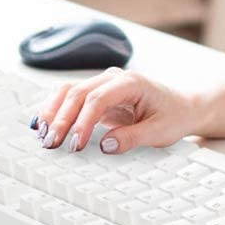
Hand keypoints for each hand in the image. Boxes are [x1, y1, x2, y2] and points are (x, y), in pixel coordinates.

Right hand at [31, 67, 201, 155]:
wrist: (182, 107)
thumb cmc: (173, 116)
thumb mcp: (160, 132)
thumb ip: (133, 138)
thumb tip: (106, 146)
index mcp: (131, 83)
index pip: (98, 98)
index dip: (82, 121)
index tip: (75, 144)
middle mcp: (114, 78)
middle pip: (78, 92)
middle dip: (62, 119)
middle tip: (52, 144)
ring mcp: (104, 84)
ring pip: (69, 91)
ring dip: (54, 112)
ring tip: (42, 135)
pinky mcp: (97, 94)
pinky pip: (71, 97)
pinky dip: (56, 109)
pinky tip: (44, 124)